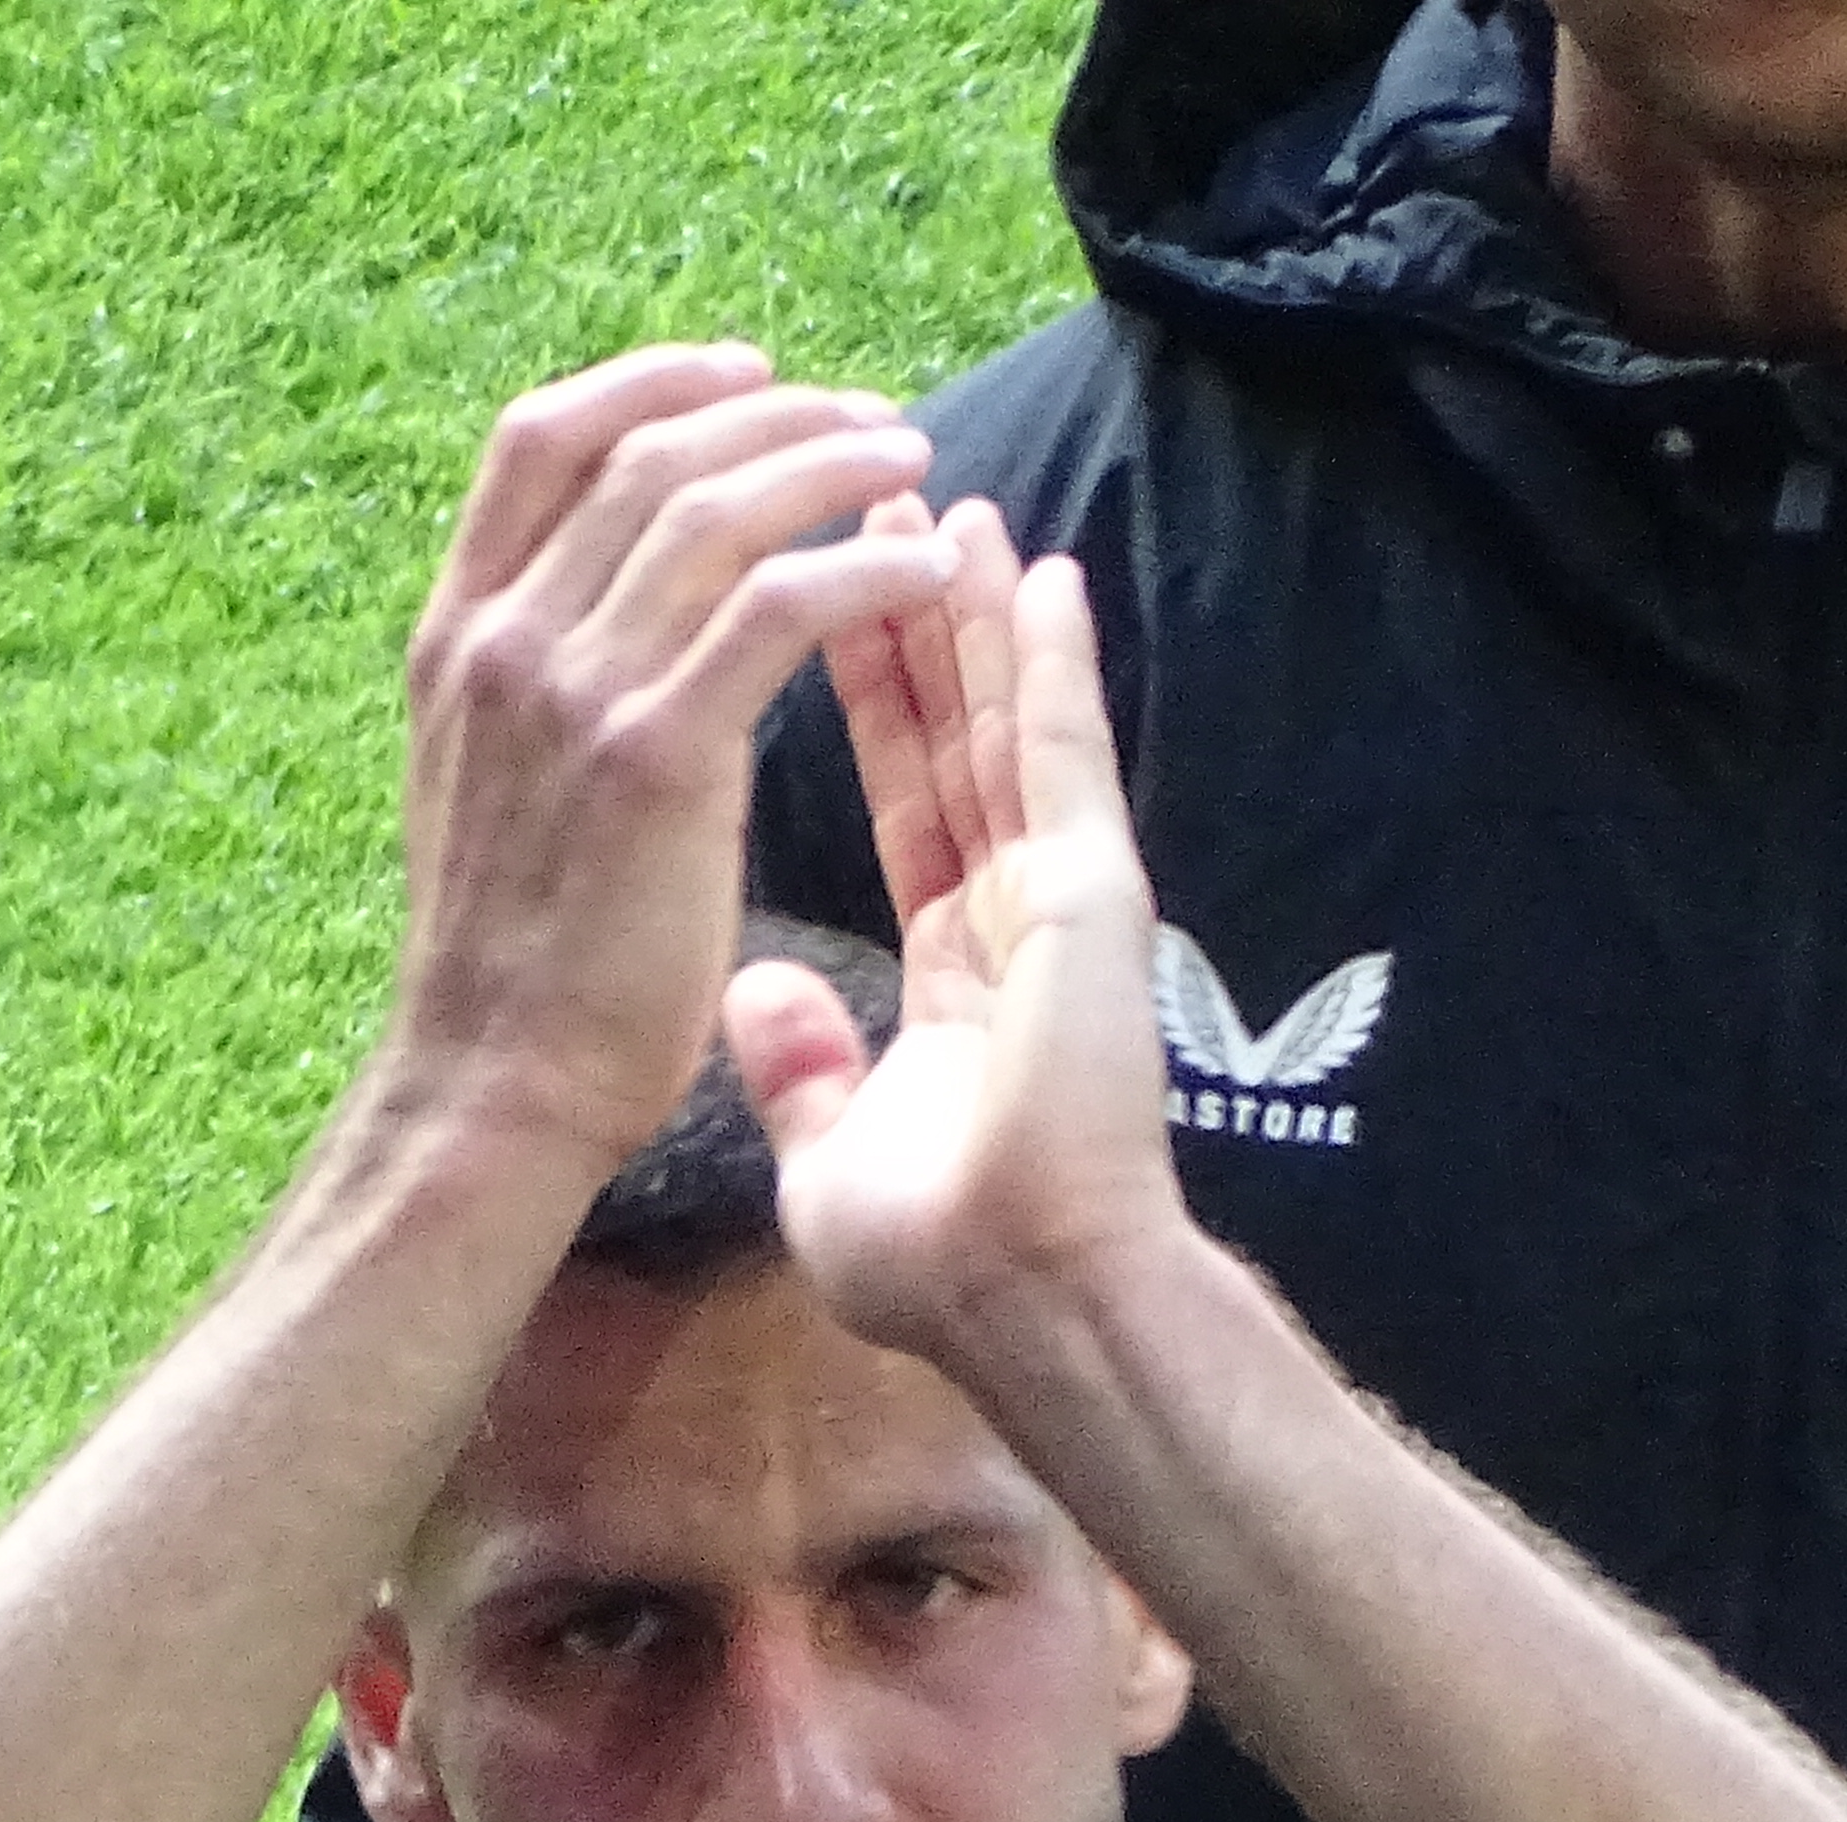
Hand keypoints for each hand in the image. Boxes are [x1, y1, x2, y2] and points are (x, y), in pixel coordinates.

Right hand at [387, 350, 946, 1174]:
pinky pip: (777, 610)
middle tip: (873, 422)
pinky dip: (861, 570)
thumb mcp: (479, 782)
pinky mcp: (655, 756)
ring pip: (717, 509)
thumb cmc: (509, 964)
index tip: (744, 374)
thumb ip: (529, 682)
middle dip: (775, 413)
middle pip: (644, 452)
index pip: (538, 438)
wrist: (492, 1085)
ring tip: (914, 467)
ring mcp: (573, 691)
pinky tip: (921, 572)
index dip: (649, 380)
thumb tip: (596, 616)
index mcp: (455, 634)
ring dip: (832, 467)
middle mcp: (504, 640)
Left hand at [727, 499, 1203, 1381]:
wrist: (1018, 1301)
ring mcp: (1059, 896)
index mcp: (956, 965)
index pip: (901, 795)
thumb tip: (755, 993)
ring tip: (940, 495)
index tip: (825, 600)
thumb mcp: (832, 1158)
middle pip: (949, 731)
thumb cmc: (941, 1263)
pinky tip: (1038, 572)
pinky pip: (1062, 754)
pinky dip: (1051, 662)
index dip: (866, 696)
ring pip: (1002, 721)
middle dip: (906, 613)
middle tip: (874, 500)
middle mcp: (1011, 911)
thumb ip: (803, 1068)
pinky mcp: (1090, 895)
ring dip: (969, 607)